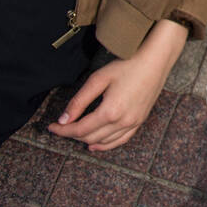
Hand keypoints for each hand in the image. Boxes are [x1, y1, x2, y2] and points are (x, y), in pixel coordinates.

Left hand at [48, 19, 186, 151]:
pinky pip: (121, 140)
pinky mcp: (140, 121)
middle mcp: (123, 121)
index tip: (52, 127)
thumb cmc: (127, 65)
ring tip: (74, 135)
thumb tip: (63, 120)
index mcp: (110, 111)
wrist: (155, 61)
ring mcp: (133, 123)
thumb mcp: (98, 79)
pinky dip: (106, 145)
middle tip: (61, 127)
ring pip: (104, 141)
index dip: (63, 130)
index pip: (80, 129)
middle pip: (90, 137)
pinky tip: (96, 144)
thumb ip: (79, 101)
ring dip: (87, 140)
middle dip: (72, 135)